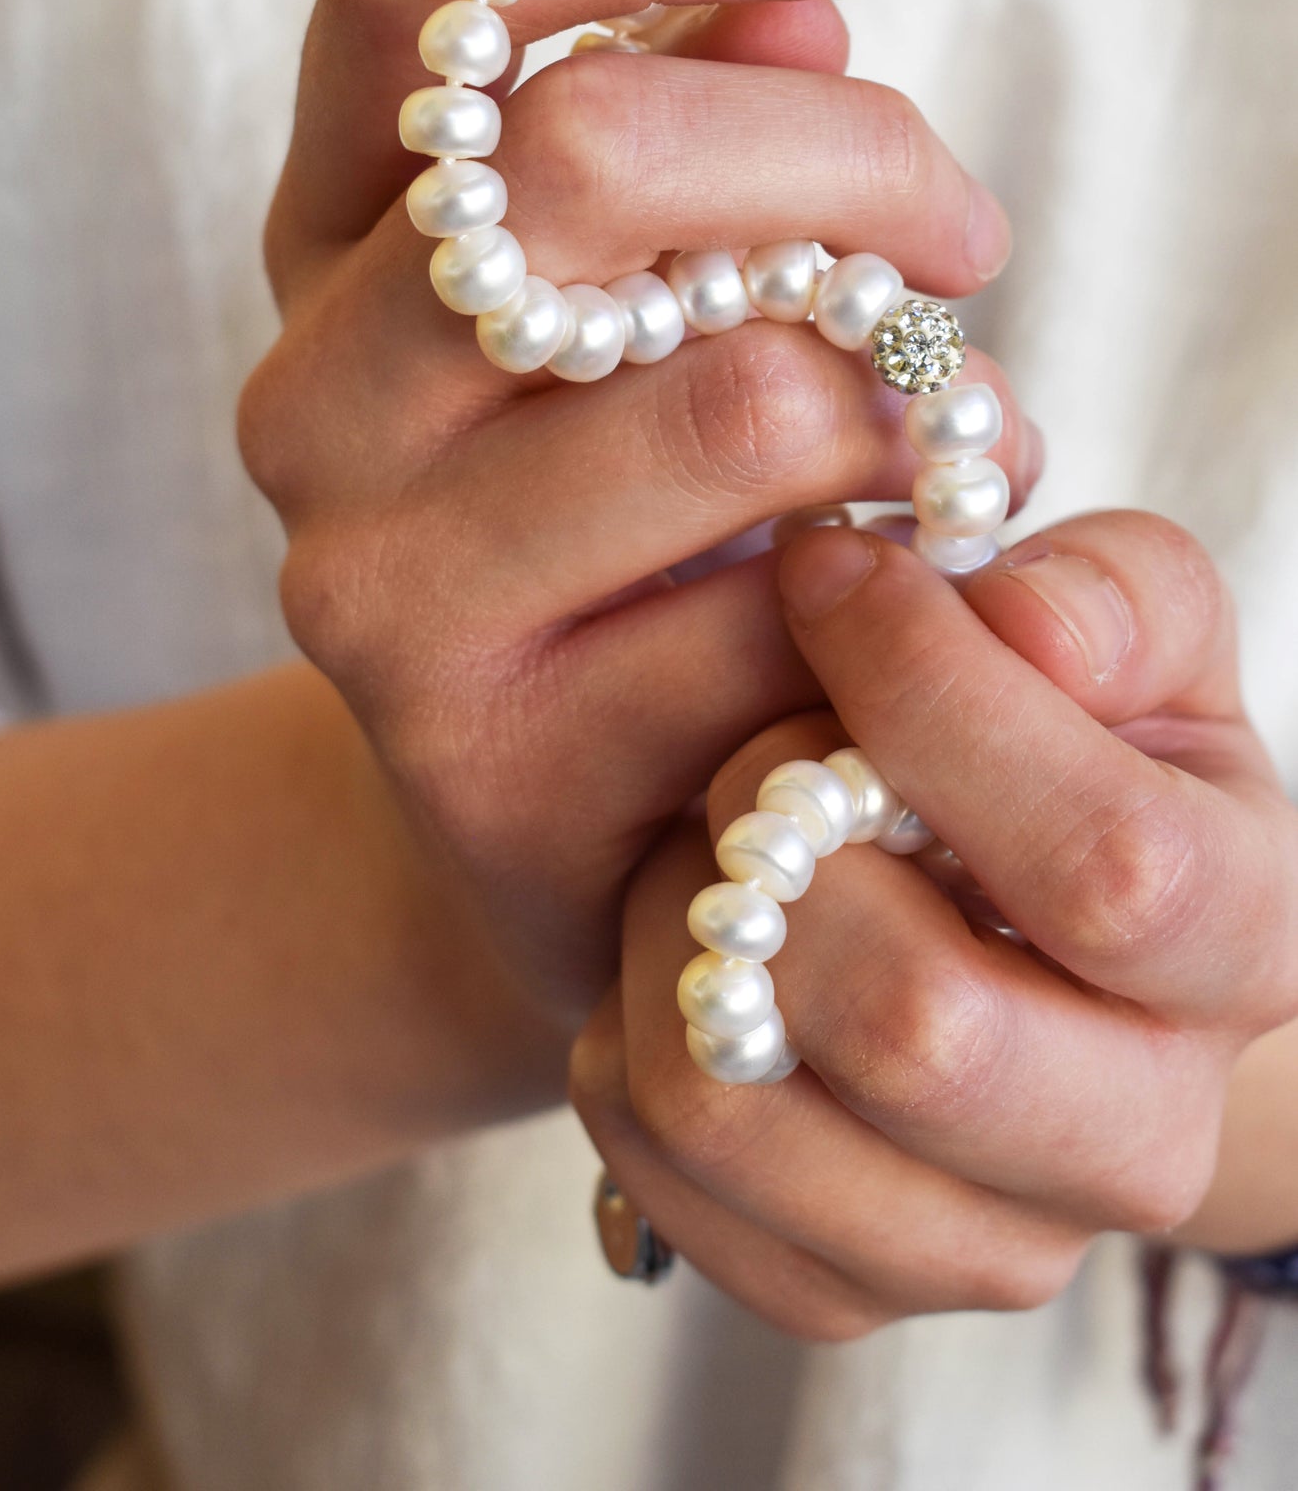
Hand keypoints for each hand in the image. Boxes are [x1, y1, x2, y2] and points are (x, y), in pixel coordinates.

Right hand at [238, 0, 1034, 1012]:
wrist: (552, 818)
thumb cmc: (620, 515)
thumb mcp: (629, 307)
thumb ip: (692, 132)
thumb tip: (802, 2)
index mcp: (329, 232)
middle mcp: (311, 392)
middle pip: (589, 154)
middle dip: (855, 156)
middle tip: (960, 230)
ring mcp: (376, 582)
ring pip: (730, 394)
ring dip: (911, 389)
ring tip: (955, 429)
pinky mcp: (489, 758)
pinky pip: (782, 610)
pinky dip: (904, 571)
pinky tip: (906, 578)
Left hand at [572, 511, 1297, 1331]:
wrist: (1014, 919)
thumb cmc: (1071, 740)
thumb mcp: (1130, 634)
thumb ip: (1107, 598)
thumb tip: (1021, 625)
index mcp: (1241, 943)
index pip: (1103, 862)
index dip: (932, 700)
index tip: (825, 572)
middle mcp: (1142, 1131)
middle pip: (920, 1030)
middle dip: (781, 850)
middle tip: (747, 751)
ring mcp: (994, 1241)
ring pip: (740, 1108)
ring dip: (676, 932)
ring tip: (706, 852)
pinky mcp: (846, 1288)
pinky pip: (656, 1164)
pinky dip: (624, 1025)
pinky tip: (685, 954)